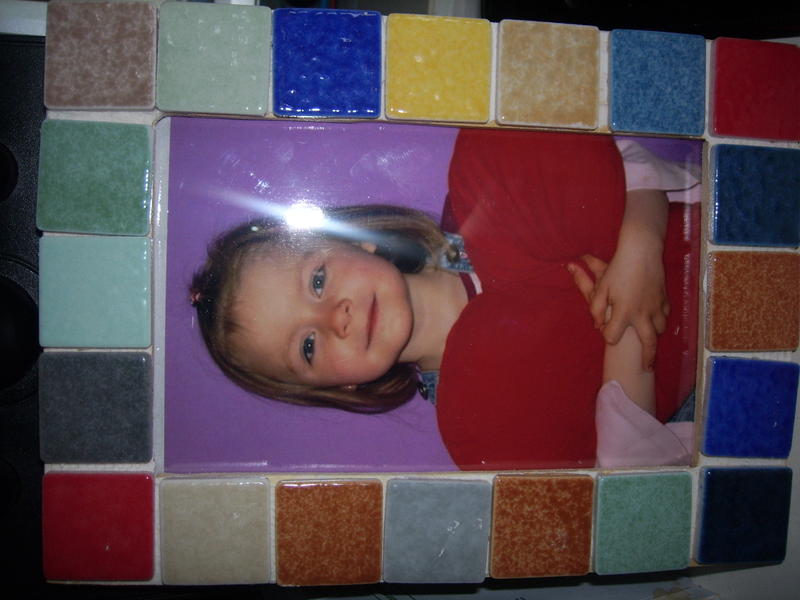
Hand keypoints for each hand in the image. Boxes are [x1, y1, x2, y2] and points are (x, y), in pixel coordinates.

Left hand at [568, 247, 668, 369]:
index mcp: (623, 312)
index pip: (613, 336)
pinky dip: (660, 321)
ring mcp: (656, 307)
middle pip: (648, 344)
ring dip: (653, 336)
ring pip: (659, 330)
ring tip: (648, 340)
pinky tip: (655, 319)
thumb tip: (597, 325)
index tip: (606, 333)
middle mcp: (642, 314)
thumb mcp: (601, 287)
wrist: (642, 250)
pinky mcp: (664, 299)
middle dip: (647, 358)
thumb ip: (596, 308)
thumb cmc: (618, 268)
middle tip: (646, 368)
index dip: (607, 337)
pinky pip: (665, 316)